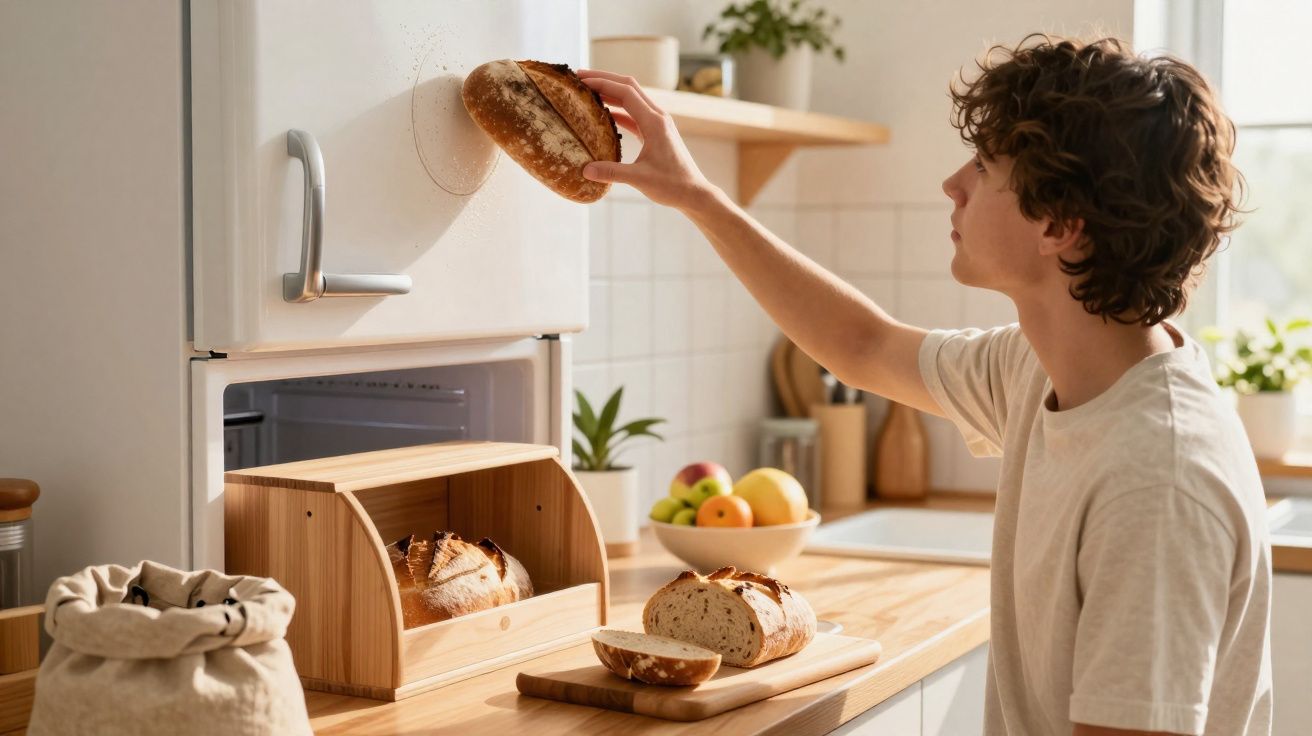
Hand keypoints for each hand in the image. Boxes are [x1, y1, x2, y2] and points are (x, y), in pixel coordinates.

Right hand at [577, 69, 718, 210]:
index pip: (625, 92)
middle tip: (580, 78)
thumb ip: (611, 172)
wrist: (694, 193)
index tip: (581, 81)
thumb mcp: (639, 179)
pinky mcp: (656, 132)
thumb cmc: (672, 185)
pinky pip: (634, 114)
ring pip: (632, 98)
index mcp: (654, 122)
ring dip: (611, 92)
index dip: (602, 83)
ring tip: (588, 91)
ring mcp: (658, 123)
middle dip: (604, 79)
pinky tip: (603, 114)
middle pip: (628, 86)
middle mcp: (657, 117)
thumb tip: (585, 170)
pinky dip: (618, 109)